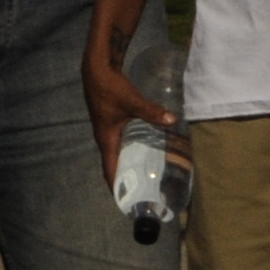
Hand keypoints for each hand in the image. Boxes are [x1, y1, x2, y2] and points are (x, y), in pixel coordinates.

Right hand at [81, 39, 173, 186]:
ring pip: (119, 153)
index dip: (117, 185)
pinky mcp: (113, 121)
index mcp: (106, 139)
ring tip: (147, 175)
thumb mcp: (132, 101)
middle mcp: (105, 138)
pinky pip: (122, 142)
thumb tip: (172, 120)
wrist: (97, 69)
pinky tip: (147, 149)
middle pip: (115, 164)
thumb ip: (151, 111)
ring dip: (129, 164)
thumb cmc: (110, 87)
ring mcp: (108, 129)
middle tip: (144, 191)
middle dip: (126, 178)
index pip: (110, 169)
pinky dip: (132, 150)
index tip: (126, 200)